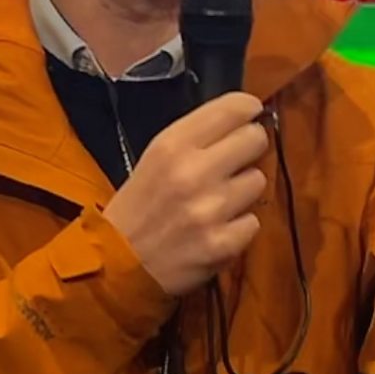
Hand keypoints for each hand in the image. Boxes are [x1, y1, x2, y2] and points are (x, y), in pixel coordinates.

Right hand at [103, 93, 267, 296]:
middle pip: (256, 140)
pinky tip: (216, 230)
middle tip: (235, 161)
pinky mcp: (223, 244)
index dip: (248, 108)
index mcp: (173, 145)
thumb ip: (195, 137)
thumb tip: (243, 117)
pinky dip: (239, 227)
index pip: (234, 108)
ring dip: (242, 191)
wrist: (116, 265)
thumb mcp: (154, 158)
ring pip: (258, 181)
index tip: (250, 115)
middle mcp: (194, 172)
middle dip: (248, 149)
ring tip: (218, 202)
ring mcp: (211, 210)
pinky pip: (253, 222)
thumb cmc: (138, 207)